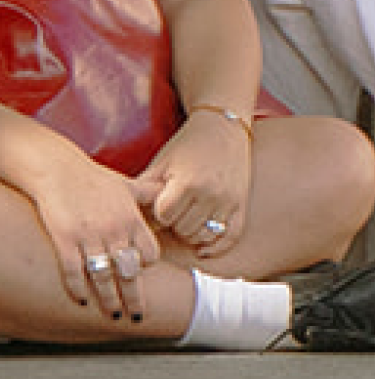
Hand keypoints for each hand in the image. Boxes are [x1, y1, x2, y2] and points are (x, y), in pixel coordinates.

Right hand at [23, 153, 152, 320]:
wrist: (59, 170)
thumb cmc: (95, 179)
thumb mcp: (128, 186)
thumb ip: (148, 197)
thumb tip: (166, 198)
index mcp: (132, 220)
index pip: (150, 253)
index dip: (147, 266)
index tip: (143, 275)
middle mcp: (114, 231)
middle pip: (129, 271)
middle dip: (135, 296)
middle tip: (137, 315)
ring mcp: (89, 236)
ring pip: (104, 276)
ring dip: (109, 298)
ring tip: (114, 314)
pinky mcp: (65, 239)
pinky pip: (74, 270)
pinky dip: (78, 288)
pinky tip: (82, 301)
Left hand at [132, 115, 249, 260]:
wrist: (223, 127)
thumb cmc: (187, 145)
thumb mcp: (161, 163)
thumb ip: (144, 190)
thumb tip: (129, 218)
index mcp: (188, 182)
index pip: (164, 217)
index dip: (158, 214)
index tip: (159, 204)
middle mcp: (211, 194)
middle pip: (184, 229)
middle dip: (174, 224)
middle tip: (173, 211)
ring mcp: (229, 200)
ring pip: (204, 235)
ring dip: (191, 233)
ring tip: (186, 219)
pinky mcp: (241, 204)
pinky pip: (231, 235)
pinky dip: (217, 246)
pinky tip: (203, 250)